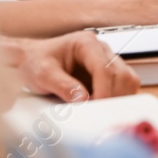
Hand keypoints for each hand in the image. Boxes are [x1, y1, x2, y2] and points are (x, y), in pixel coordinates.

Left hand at [0, 32, 139, 101]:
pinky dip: (118, 98)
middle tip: (100, 113)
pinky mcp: (107, 73)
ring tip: (101, 111)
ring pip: (127, 79)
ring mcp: (106, 61)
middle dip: (113, 95)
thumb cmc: (35, 61)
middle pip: (121, 73)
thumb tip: (83, 99)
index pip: (104, 67)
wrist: (30, 60)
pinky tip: (103, 107)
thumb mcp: (42, 74)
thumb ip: (62, 85)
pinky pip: (123, 85)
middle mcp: (100, 50)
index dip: (104, 89)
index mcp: (86, 43)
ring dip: (119, 97)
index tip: (98, 106)